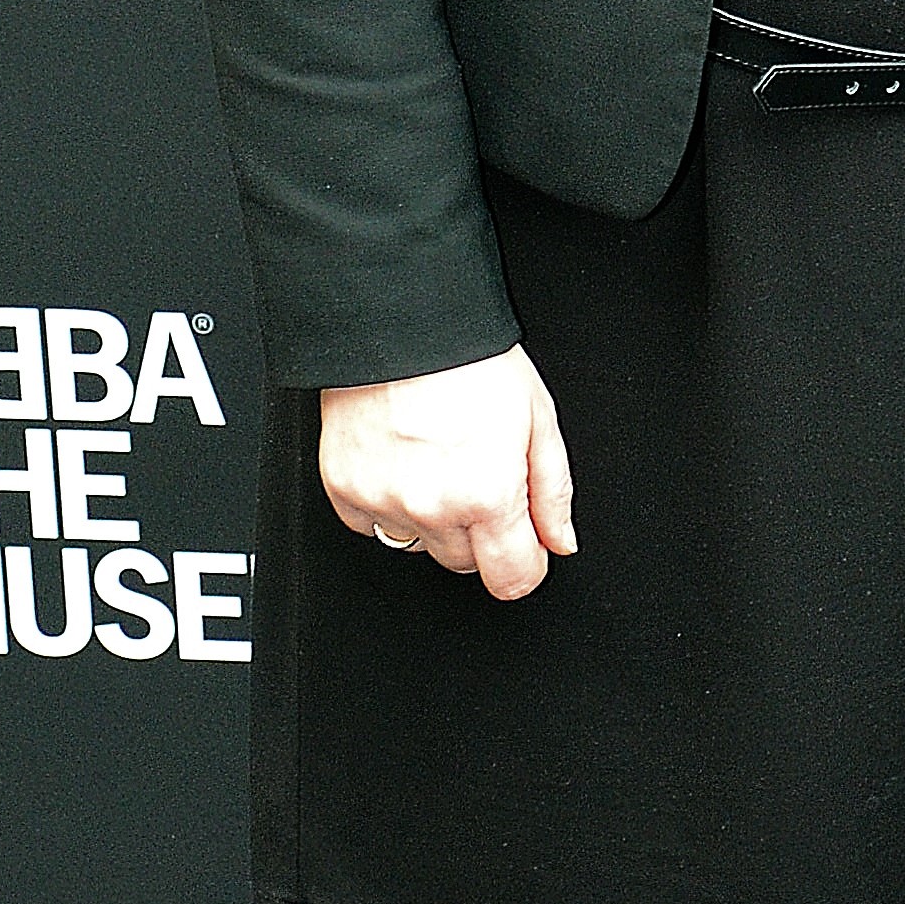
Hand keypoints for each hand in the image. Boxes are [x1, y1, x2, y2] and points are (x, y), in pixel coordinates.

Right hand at [318, 348, 574, 601]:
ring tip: (437, 462)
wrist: (400, 323)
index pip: (512, 580)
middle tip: (478, 476)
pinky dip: (388, 505)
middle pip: (466, 565)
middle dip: (480, 533)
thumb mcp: (537, 418)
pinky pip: (371, 527)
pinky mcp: (344, 490)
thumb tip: (559, 542)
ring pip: (418, 546)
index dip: (527, 565)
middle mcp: (433, 507)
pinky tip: (402, 462)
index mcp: (487, 495)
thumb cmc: (471, 360)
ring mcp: (384, 502)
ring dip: (433, 520)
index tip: (525, 547)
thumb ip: (552, 491)